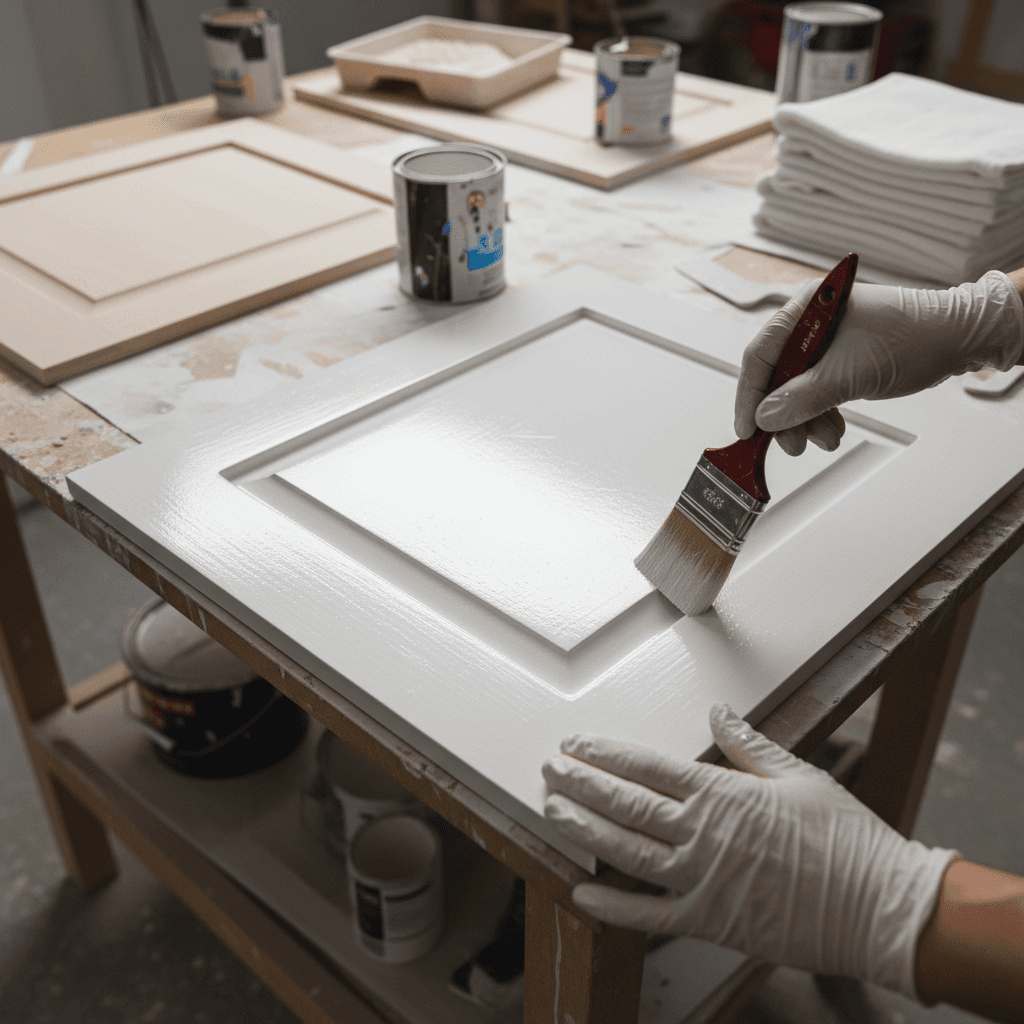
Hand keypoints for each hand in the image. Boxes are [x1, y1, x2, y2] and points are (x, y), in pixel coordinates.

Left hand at [542, 704, 957, 1000]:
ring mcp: (702, 880)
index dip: (604, 753)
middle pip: (625, 803)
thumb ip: (748, 744)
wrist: (878, 908)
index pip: (647, 766)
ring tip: (552, 811)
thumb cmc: (845, 838)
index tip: (575, 743)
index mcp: (722, 793)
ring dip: (584, 829)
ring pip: (625, 850)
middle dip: (581, 783)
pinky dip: (611, 904)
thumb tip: (717, 711)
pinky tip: (581, 890)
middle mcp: (702, 834)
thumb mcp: (798, 775)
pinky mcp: (709, 921)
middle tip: (549, 769)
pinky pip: (648, 915)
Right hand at [734, 271, 1023, 455]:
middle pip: (777, 374)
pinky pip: (817, 389)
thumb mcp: (848, 375)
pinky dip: (822, 412)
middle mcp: (810, 321)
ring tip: (824, 438)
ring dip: (806, 419)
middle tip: (791, 442)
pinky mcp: (841, 357)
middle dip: (784, 414)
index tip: (748, 427)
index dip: (750, 395)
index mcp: (805, 309)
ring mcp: (826, 340)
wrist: (958, 339)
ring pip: (797, 387)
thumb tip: (766, 417)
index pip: (760, 354)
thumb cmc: (912, 339)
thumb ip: (801, 398)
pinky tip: (832, 428)